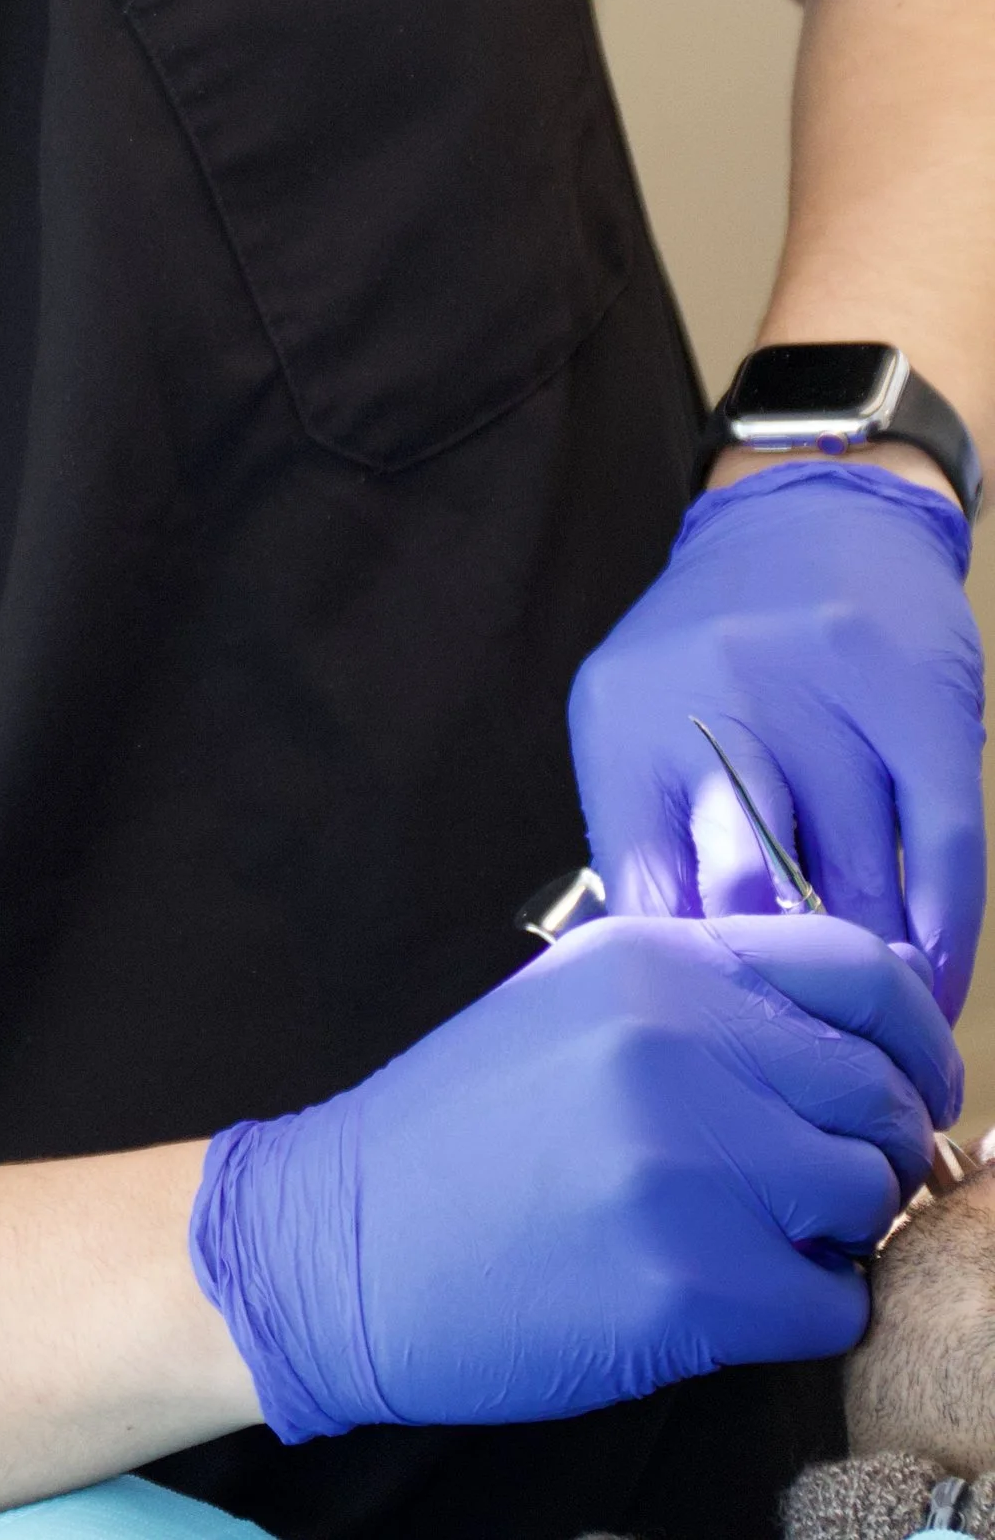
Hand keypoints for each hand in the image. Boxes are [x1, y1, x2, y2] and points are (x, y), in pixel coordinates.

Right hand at [189, 915, 958, 1438]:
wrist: (339, 1240)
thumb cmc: (459, 1133)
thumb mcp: (572, 1008)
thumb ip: (702, 1001)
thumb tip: (851, 1046)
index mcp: (652, 958)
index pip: (861, 968)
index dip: (914, 1038)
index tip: (916, 1088)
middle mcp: (679, 1039)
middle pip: (876, 1094)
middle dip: (872, 1153)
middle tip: (820, 1190)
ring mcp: (686, 1162)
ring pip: (866, 1202)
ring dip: (831, 1236)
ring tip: (749, 1240)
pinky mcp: (688, 1282)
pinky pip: (829, 1307)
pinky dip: (797, 1315)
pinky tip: (719, 1298)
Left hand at [569, 463, 983, 1016]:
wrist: (812, 512)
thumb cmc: (711, 649)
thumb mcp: (635, 721)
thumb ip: (645, 840)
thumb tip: (667, 995)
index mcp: (630, 722)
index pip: (647, 895)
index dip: (692, 992)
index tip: (722, 1053)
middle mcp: (720, 703)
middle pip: (751, 900)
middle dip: (781, 994)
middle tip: (804, 1059)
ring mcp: (827, 700)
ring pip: (856, 888)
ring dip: (869, 984)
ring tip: (873, 1045)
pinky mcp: (919, 705)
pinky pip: (942, 856)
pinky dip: (940, 941)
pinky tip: (929, 987)